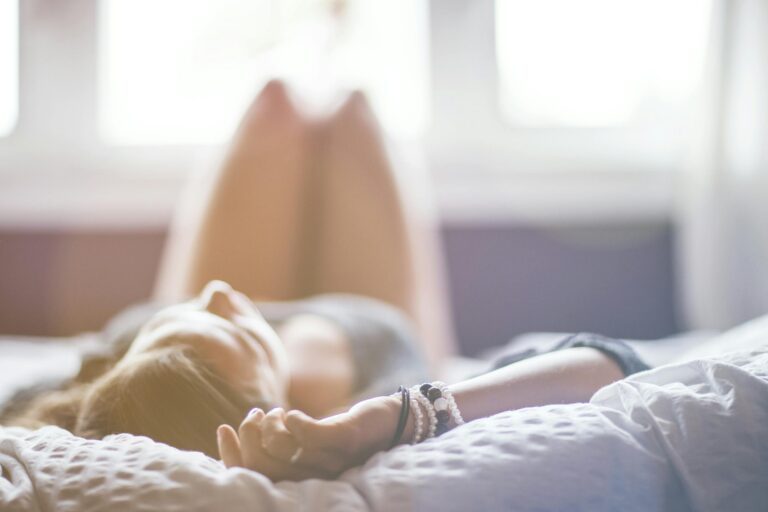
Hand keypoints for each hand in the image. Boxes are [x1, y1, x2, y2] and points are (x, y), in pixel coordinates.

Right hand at [217, 395, 403, 480]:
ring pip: (280, 449)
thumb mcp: (311, 442)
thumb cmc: (347, 433)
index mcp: (304, 482)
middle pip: (263, 464)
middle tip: (254, 415)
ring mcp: (330, 460)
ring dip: (269, 424)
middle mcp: (316, 478)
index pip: (256, 477)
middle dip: (248, 436)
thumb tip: (246, 431)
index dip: (232, 456)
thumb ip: (284, 444)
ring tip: (275, 411)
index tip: (222, 429)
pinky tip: (292, 412)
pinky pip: (307, 434)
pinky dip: (292, 420)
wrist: (394, 421)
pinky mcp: (344, 439)